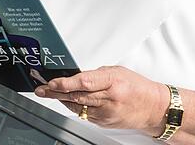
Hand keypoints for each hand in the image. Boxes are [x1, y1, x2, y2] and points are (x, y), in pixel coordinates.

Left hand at [34, 66, 168, 132]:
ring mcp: (106, 113)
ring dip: (61, 99)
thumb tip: (74, 76)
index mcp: (113, 82)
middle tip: (41, 88)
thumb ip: (95, 74)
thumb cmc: (137, 87)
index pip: (84, 82)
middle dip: (55, 92)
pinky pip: (84, 114)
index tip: (51, 82)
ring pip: (77, 106)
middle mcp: (109, 99)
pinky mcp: (104, 123)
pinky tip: (68, 101)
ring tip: (47, 93)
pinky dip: (75, 107)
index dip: (65, 83)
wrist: (154, 108)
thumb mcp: (117, 72)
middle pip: (76, 95)